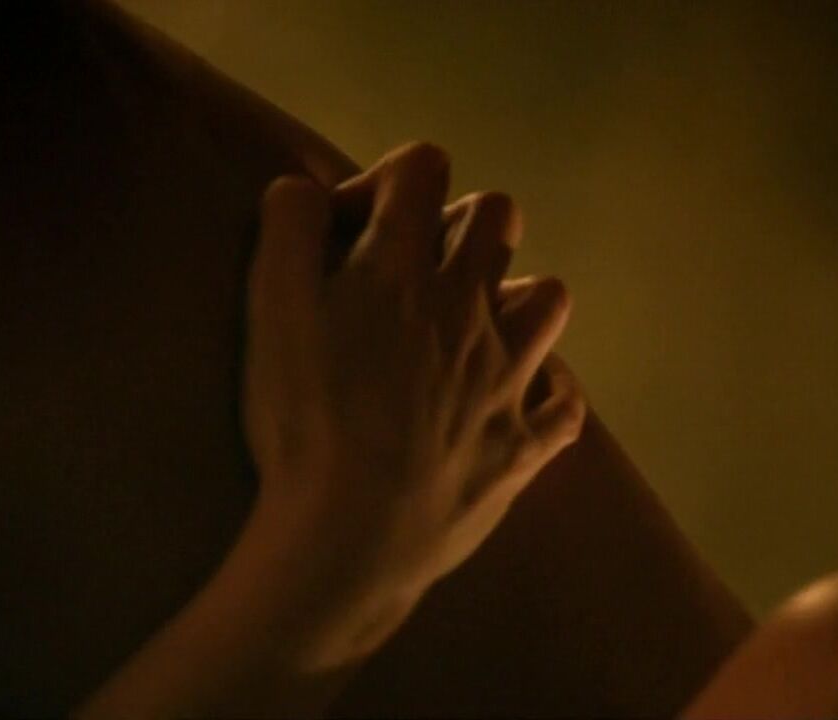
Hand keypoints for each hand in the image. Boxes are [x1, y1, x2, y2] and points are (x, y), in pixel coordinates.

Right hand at [241, 142, 585, 667]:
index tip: (350, 229)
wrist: (352, 536)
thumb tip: (305, 185)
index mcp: (405, 269)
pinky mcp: (524, 443)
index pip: (422, 168)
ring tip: (474, 325)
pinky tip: (525, 398)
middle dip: (461, 221)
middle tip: (416, 267)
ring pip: (549, 297)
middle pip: (499, 215)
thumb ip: (288, 229)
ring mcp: (509, 376)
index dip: (385, 180)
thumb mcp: (271, 308)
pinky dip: (551, 394)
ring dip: (515, 296)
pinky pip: (566, 406)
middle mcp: (472, 308)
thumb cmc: (305, 419)